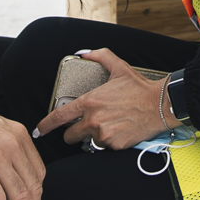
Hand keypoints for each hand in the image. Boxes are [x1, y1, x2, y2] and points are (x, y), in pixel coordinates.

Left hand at [34, 48, 171, 151]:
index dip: (45, 126)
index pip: (59, 117)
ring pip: (89, 141)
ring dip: (95, 135)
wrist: (160, 105)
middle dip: (74, 133)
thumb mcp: (118, 67)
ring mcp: (103, 134)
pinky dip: (110, 141)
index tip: (39, 131)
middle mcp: (93, 120)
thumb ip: (99, 57)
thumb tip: (84, 52)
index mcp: (89, 102)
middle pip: (70, 135)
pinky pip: (105, 147)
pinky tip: (120, 130)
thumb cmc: (139, 88)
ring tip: (110, 124)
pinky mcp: (114, 145)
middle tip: (85, 126)